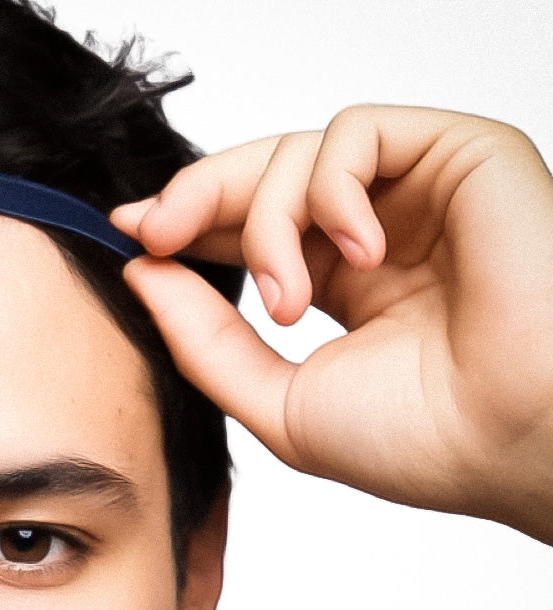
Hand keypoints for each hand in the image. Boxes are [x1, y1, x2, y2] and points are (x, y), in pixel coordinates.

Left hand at [111, 106, 552, 543]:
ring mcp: (417, 195)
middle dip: (195, 199)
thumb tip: (141, 273)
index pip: (247, 229)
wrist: (510, 442)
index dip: (187, 222)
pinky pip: (355, 134)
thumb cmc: (420, 440)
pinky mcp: (459, 156)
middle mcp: (378, 234)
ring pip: (295, 154)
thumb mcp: (276, 400)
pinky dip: (330, 190)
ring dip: (266, 226)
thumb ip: (203, 339)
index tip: (133, 236)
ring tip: (289, 304)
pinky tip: (355, 254)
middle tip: (154, 232)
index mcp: (341, 285)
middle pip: (260, 179)